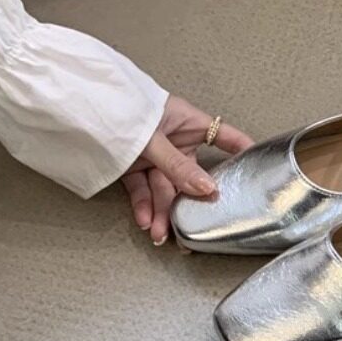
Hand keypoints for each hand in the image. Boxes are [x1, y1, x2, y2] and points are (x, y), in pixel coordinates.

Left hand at [122, 94, 252, 245]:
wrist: (79, 107)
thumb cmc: (121, 108)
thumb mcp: (154, 139)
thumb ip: (178, 167)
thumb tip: (207, 190)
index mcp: (189, 123)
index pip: (226, 137)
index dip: (244, 151)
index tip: (262, 168)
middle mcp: (175, 140)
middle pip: (192, 176)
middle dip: (190, 203)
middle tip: (193, 228)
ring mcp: (154, 155)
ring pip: (165, 188)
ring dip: (163, 212)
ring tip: (161, 233)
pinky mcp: (133, 167)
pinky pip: (143, 190)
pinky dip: (144, 207)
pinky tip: (145, 221)